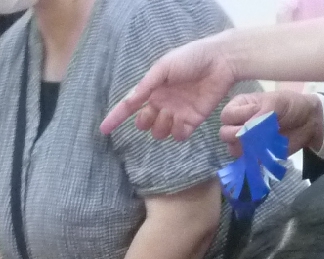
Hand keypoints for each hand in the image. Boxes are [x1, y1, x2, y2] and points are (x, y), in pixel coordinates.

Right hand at [100, 33, 237, 140]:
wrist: (220, 62)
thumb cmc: (191, 58)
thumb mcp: (164, 67)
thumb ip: (147, 85)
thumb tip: (131, 101)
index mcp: (152, 89)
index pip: (129, 106)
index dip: (115, 118)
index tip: (103, 130)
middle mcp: (162, 103)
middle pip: (144, 124)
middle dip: (146, 122)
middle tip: (156, 111)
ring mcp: (177, 113)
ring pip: (160, 133)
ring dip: (162, 127)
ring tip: (173, 114)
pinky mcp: (192, 121)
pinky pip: (179, 136)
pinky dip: (179, 133)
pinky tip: (185, 122)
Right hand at [221, 89, 323, 156]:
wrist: (308, 121)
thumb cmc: (291, 105)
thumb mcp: (277, 102)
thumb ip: (261, 114)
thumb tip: (246, 129)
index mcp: (241, 106)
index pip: (226, 115)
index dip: (237, 118)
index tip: (256, 114)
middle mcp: (239, 123)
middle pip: (224, 133)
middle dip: (237, 135)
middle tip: (255, 133)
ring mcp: (246, 140)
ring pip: (232, 148)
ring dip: (246, 147)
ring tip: (264, 141)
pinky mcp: (255, 154)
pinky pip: (246, 160)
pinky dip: (254, 158)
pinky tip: (265, 152)